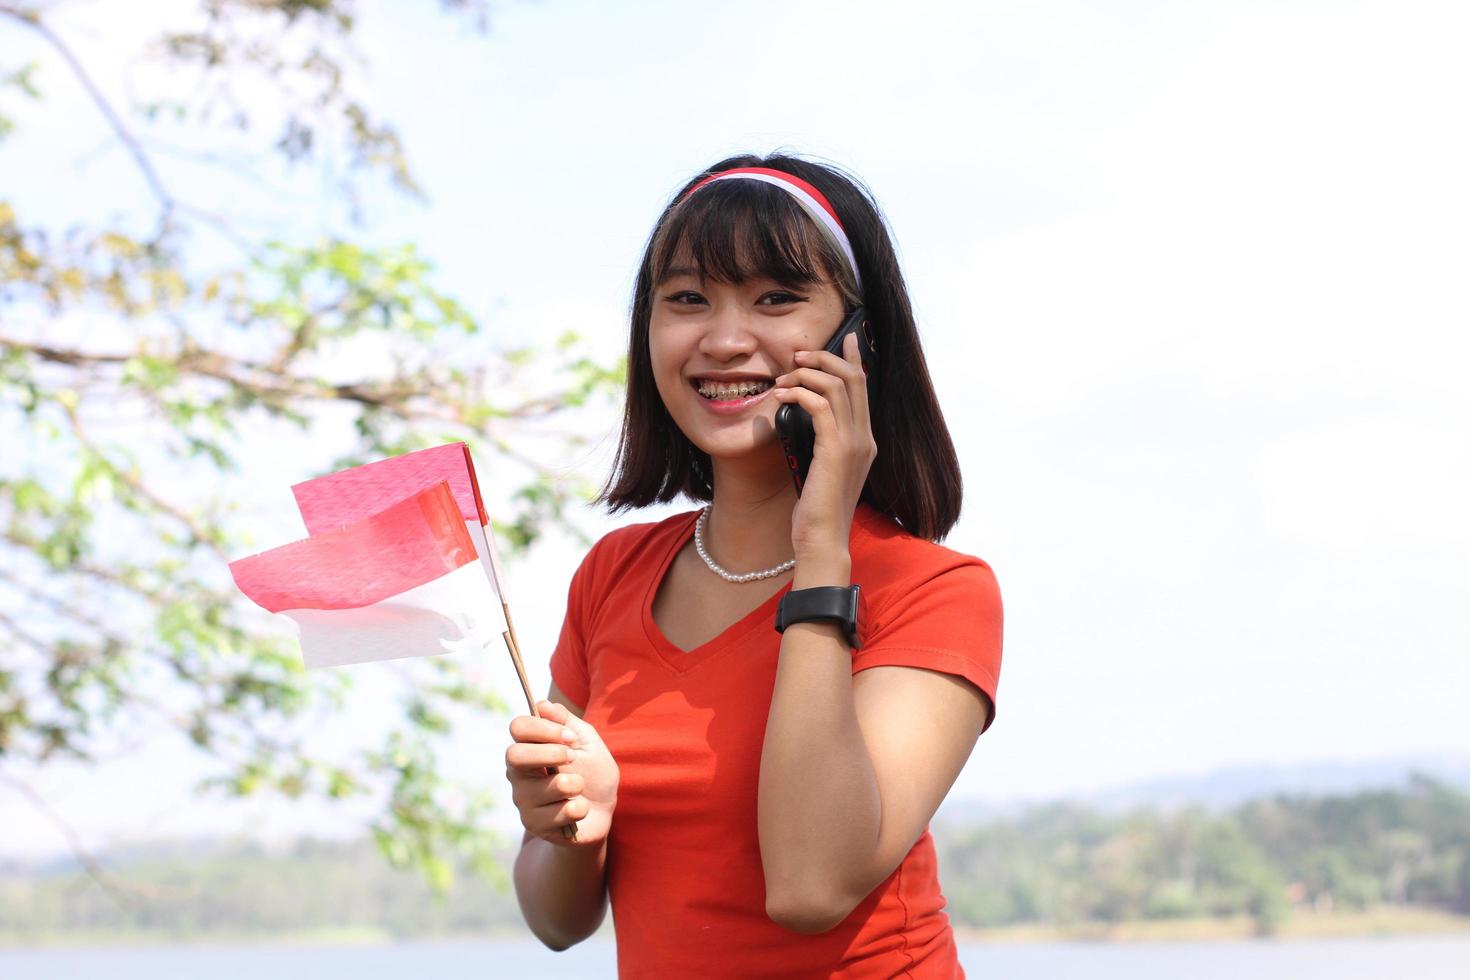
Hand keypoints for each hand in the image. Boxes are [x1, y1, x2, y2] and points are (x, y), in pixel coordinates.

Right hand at [505, 699, 618, 846]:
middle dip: (552, 754)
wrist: (602, 812)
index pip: (518, 727)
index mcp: (529, 747)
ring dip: (575, 785)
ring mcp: (523, 800)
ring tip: (580, 789)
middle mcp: (519, 773)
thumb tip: (543, 704)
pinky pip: (559, 813)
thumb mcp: (586, 741)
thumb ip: (566, 721)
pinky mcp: (534, 824)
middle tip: (573, 758)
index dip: (544, 728)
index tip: (570, 737)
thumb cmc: (592, 773)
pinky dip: (579, 809)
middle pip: (515, 755)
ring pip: (546, 787)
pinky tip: (578, 811)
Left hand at [770, 331, 876, 557]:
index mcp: (865, 440)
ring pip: (836, 385)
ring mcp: (853, 443)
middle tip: (798, 355)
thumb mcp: (823, 469)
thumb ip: (823, 442)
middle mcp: (865, 437)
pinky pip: (819, 405)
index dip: (854, 359)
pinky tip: (780, 396)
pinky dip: (799, 392)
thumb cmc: (817, 509)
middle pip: (853, 378)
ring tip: (782, 378)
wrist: (823, 539)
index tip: (845, 339)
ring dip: (806, 373)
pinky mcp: (835, 450)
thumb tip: (805, 416)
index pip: (863, 388)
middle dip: (825, 357)